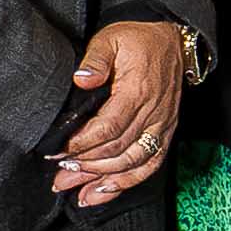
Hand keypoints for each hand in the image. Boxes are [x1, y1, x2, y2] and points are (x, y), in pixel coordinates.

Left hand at [50, 14, 192, 207]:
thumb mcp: (110, 39)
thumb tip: (81, 79)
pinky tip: (103, 192)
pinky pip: (150, 164)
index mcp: (138, 92)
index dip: (82, 144)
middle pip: (118, 151)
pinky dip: (127, 183)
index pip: (109, 128)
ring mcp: (162, 125)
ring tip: (77, 190)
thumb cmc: (137, 39)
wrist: (171, 39)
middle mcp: (153, 113)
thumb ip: (95, 60)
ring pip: (133, 163)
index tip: (58, 151)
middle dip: (86, 166)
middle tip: (60, 174)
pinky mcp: (165, 132)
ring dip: (104, 180)